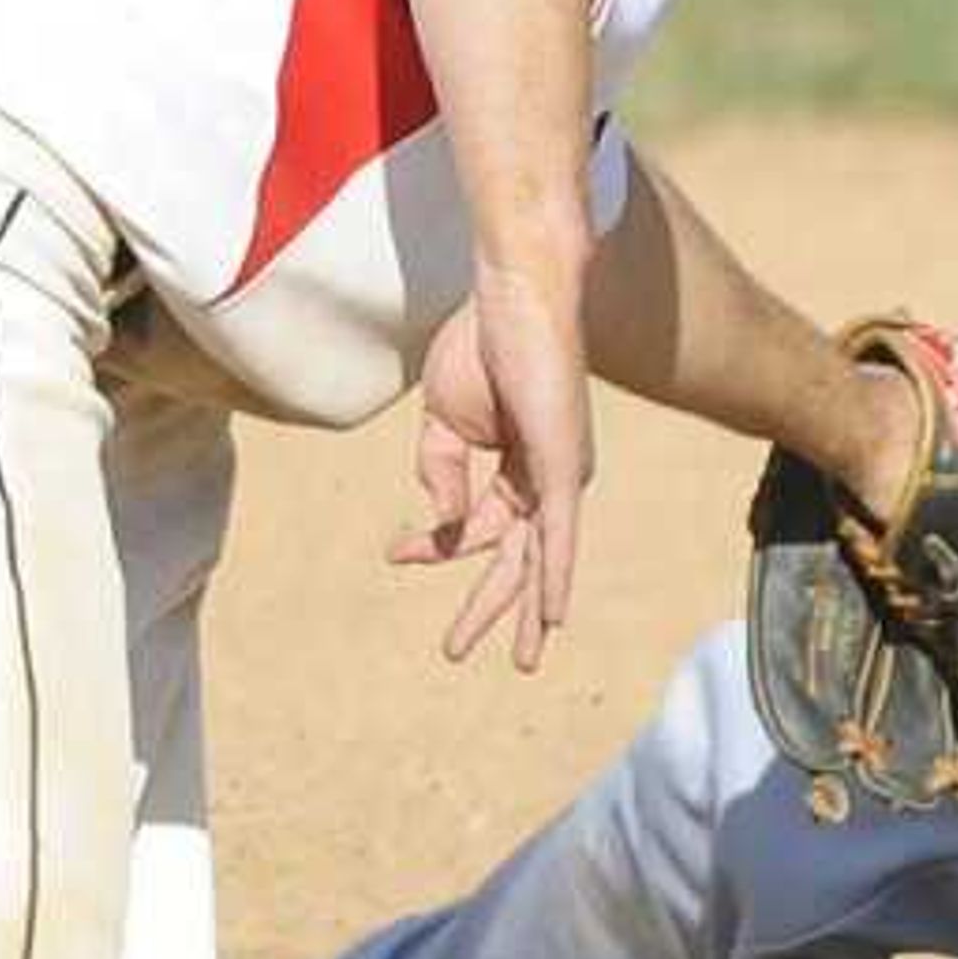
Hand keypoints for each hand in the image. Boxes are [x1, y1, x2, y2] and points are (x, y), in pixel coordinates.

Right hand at [389, 277, 593, 673]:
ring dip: (527, 611)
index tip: (392, 555)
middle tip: (458, 649)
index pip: (472, 522)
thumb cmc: (481, 344)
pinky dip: (555, 578)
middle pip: (514, 557)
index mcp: (519, 463)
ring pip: (540, 558)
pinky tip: (552, 617)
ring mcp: (561, 475)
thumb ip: (441, 473)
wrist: (513, 298)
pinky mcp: (566, 469)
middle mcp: (547, 475)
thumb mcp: (445, 421)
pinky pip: (559, 536)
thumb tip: (441, 524)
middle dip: (490, 606)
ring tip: (524, 660)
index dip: (431, 545)